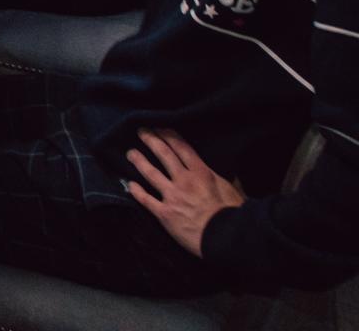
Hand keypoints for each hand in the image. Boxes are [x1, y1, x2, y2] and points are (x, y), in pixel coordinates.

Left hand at [125, 128, 244, 257]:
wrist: (226, 238)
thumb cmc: (234, 215)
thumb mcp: (234, 192)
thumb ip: (229, 182)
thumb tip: (233, 175)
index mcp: (202, 173)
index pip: (182, 148)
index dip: (169, 136)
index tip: (160, 127)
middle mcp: (184, 180)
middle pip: (163, 155)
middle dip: (151, 140)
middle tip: (141, 130)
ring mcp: (172, 196)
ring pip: (151, 173)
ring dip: (139, 161)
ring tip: (130, 152)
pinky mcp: (164, 213)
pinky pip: (146, 199)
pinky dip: (136, 191)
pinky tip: (130, 184)